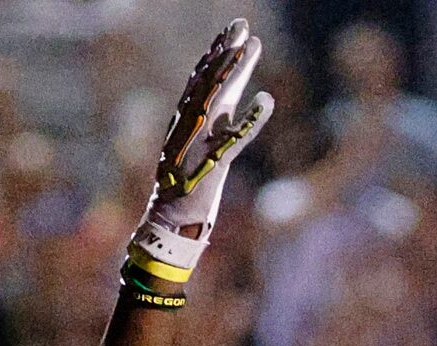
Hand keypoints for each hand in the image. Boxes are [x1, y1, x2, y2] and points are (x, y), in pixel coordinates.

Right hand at [125, 18, 273, 292]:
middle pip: (207, 82)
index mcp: (185, 125)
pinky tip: (267, 100)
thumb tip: (223, 109)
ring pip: (217, 100)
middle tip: (242, 26)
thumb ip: (210, 130)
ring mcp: (199, 146)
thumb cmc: (185, 193)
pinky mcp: (212, 167)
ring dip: (234, 72)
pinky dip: (251, 120)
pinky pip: (235, 140)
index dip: (215, 56)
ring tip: (252, 47)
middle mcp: (189, 129)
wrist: (169, 227)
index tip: (229, 33)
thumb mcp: (196, 154)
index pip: (199, 82)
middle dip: (225, 53)